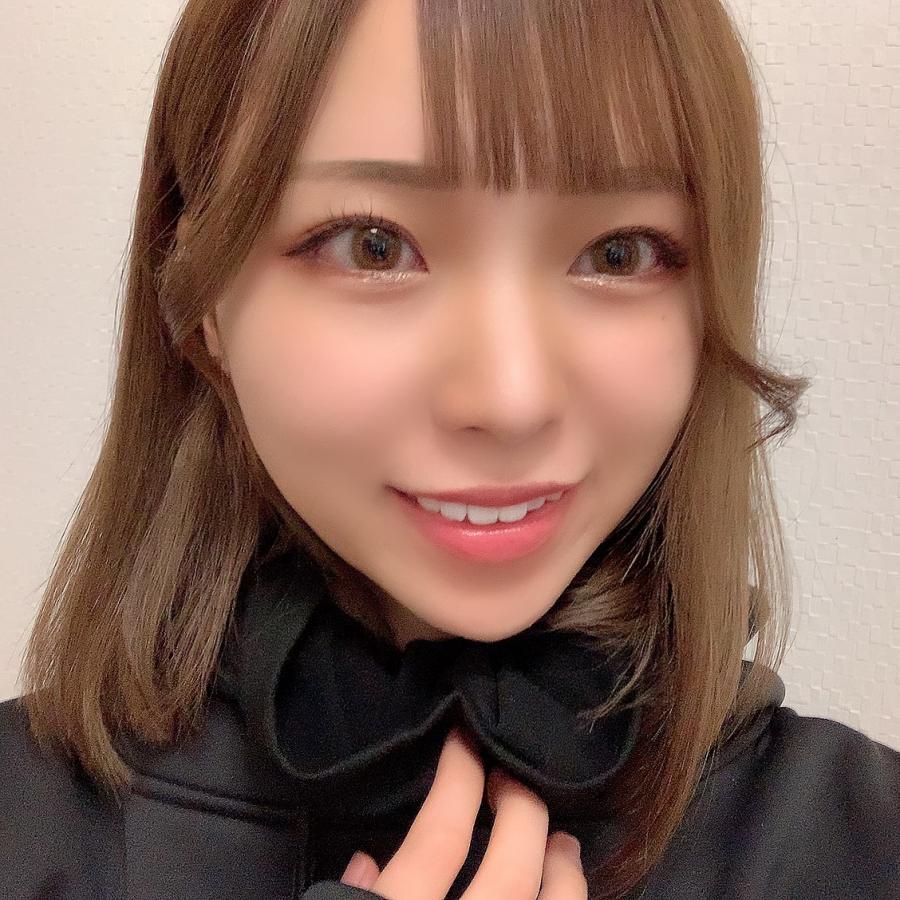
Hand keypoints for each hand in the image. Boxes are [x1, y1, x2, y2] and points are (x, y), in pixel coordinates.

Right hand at [339, 726, 586, 898]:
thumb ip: (347, 899)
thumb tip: (366, 860)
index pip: (439, 839)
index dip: (458, 779)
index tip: (464, 739)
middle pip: (511, 870)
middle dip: (522, 812)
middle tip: (515, 782)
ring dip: (566, 872)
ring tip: (564, 845)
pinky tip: (566, 895)